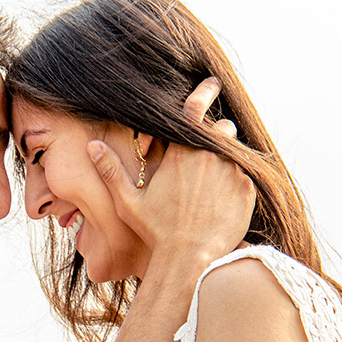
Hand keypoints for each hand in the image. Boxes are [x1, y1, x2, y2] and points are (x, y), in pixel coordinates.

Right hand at [87, 77, 255, 260]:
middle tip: (204, 154)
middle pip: (220, 129)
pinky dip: (238, 182)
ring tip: (214, 179)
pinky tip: (224, 199)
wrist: (190, 260)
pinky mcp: (248, 190)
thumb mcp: (128, 201)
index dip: (204, 91)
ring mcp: (233, 172)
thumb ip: (111, 170)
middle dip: (214, 135)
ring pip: (235, 152)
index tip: (211, 82)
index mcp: (182, 152)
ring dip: (226, 158)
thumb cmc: (156, 232)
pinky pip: (246, 176)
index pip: (195, 109)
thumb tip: (93, 146)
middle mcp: (211, 156)